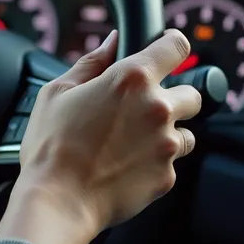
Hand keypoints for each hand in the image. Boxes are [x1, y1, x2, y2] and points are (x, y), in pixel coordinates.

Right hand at [0, 29, 200, 243]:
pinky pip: (171, 164)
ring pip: (186, 132)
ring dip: (167, 133)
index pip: (175, 47)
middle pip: (192, 93)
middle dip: (173, 98)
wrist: (57, 201)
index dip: (171, 45)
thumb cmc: (51, 147)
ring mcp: (166, 144)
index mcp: (132, 79)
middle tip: (141, 111)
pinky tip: (126, 167)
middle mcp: (157, 108)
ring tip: (131, 144)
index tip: (166, 50)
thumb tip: (111, 43)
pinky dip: (155, 164)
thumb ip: (91, 62)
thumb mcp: (57, 92)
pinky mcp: (167, 176)